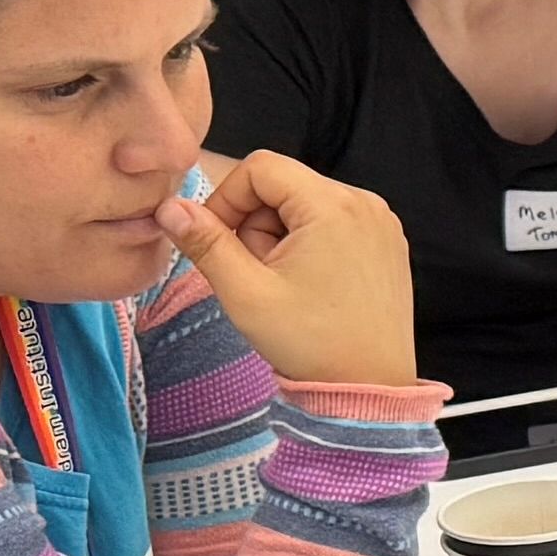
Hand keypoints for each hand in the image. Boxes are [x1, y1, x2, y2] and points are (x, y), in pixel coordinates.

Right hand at [155, 148, 416, 388]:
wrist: (368, 388)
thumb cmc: (309, 342)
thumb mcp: (246, 292)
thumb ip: (205, 243)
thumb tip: (170, 206)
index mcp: (334, 205)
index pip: (261, 167)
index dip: (227, 198)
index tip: (218, 240)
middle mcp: (365, 202)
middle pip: (284, 186)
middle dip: (257, 225)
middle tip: (258, 274)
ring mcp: (381, 223)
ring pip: (306, 206)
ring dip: (280, 238)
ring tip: (285, 285)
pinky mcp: (387, 244)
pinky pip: (333, 224)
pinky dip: (309, 246)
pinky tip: (309, 287)